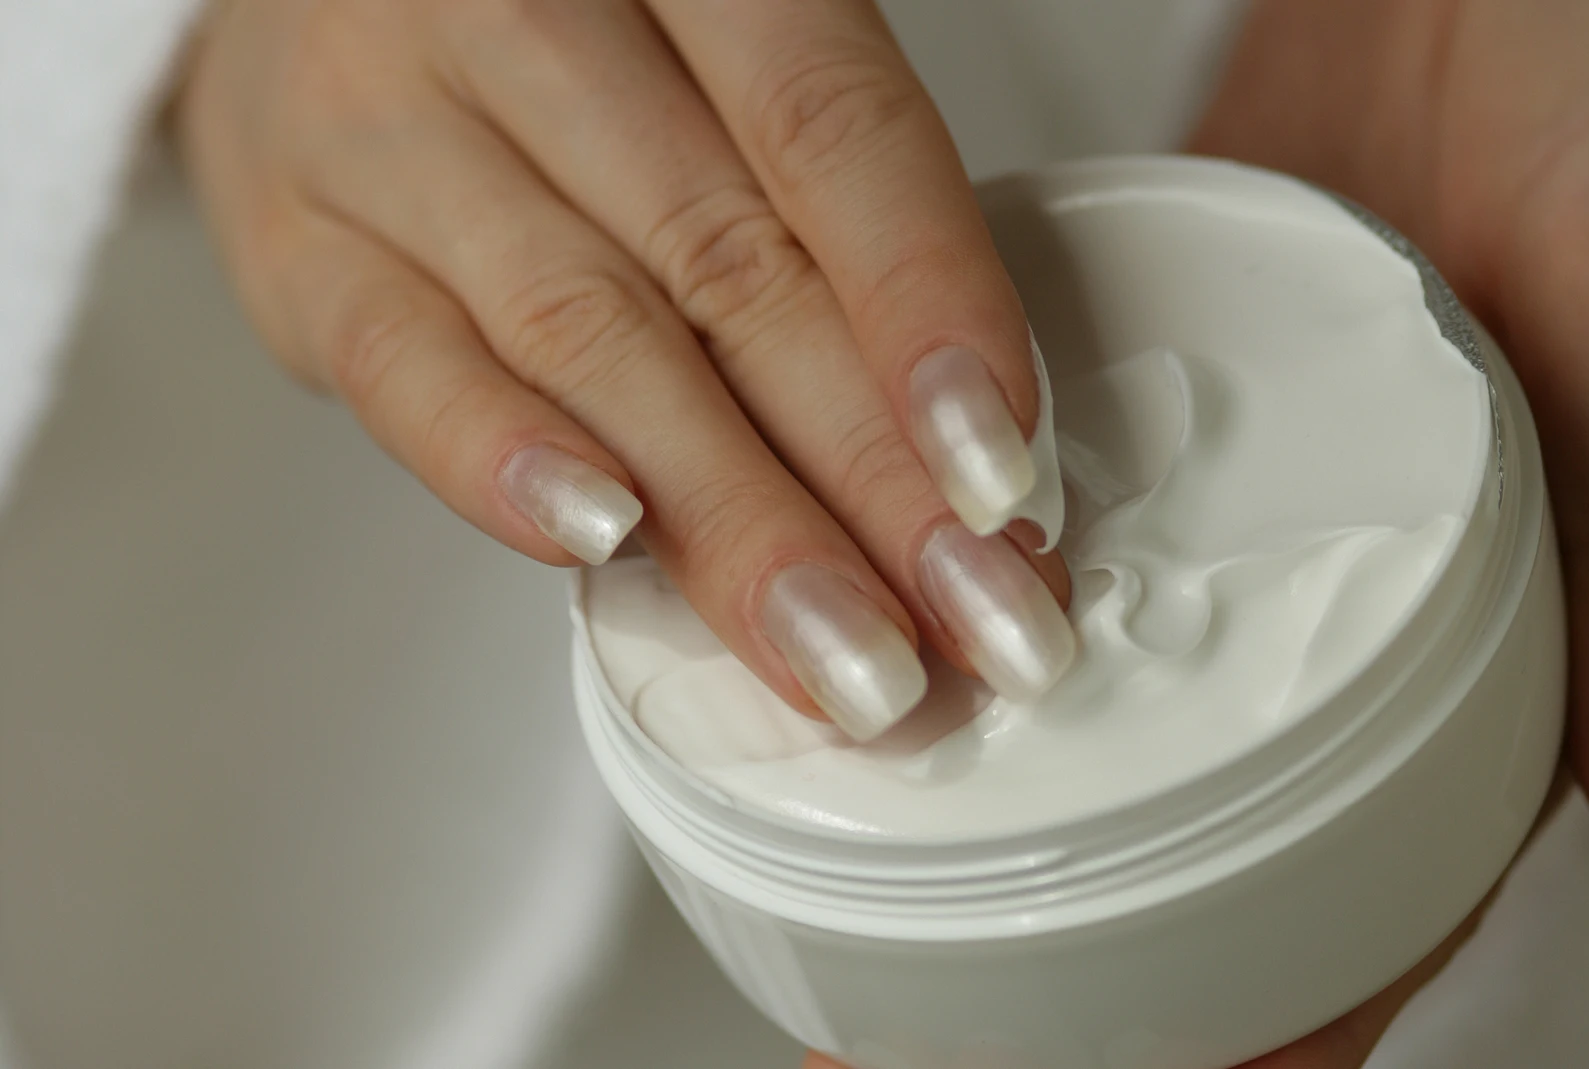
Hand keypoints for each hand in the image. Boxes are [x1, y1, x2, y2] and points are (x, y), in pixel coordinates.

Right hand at [176, 0, 1072, 741]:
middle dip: (868, 471)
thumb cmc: (578, 46)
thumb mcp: (721, 69)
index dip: (929, 308)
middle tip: (969, 619)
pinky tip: (604, 548)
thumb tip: (966, 455)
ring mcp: (389, 122)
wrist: (331, 5)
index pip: (831, 131)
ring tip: (842, 647)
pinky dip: (506, 463)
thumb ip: (829, 219)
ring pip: (591, 336)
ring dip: (732, 516)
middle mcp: (525, 12)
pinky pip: (406, 363)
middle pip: (730, 264)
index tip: (1002, 476)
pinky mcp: (297, 239)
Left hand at [816, 0, 1588, 1064]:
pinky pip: (1087, 456)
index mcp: (1537, 566)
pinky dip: (1008, 536)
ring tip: (917, 827)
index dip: (1300, 975)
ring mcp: (1274, 428)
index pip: (1414, 841)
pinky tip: (914, 587)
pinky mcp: (1194, 314)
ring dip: (1047, 736)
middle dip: (1130, 898)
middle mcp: (1383, 524)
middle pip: (1250, 766)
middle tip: (979, 999)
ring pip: (1152, 626)